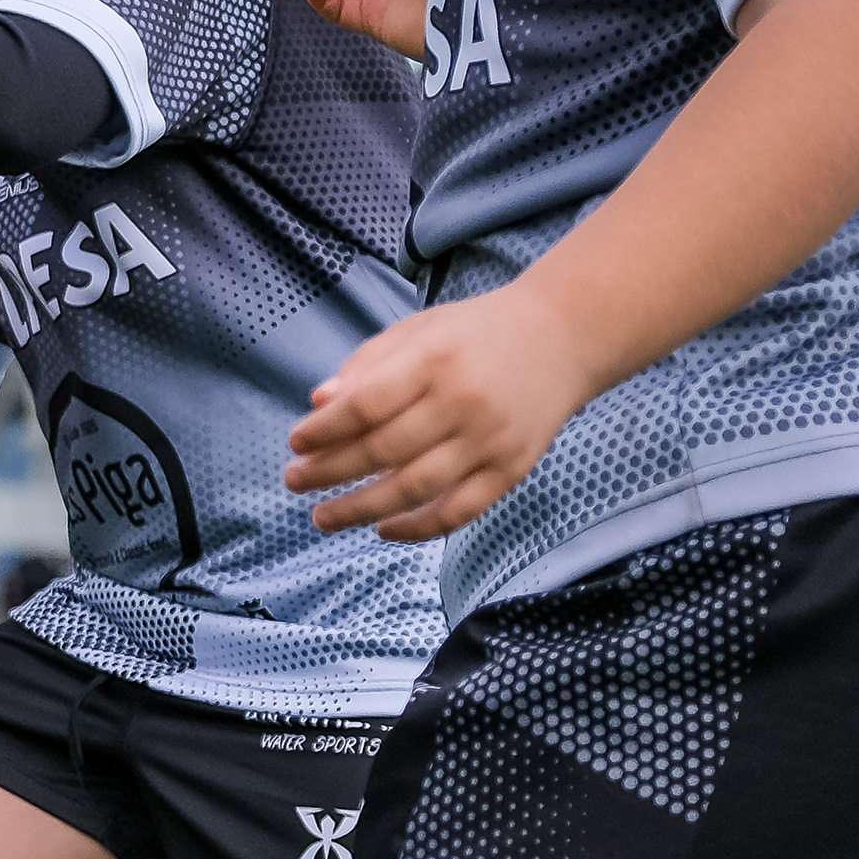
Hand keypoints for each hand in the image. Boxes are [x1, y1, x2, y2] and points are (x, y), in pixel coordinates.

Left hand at [285, 287, 609, 541]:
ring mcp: (491, 440)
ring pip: (415, 489)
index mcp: (436, 359)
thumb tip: (317, 402)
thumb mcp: (420, 329)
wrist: (563, 337)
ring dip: (361, 510)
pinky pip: (458, 512)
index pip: (366, 404)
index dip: (324, 430)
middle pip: (383, 451)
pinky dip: (417, 529)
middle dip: (329, 472)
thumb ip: (367, 363)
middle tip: (294, 481)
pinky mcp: (512, 469)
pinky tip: (383, 529)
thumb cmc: (476, 333)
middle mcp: (464, 402)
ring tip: (323, 517)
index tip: (295, 443)